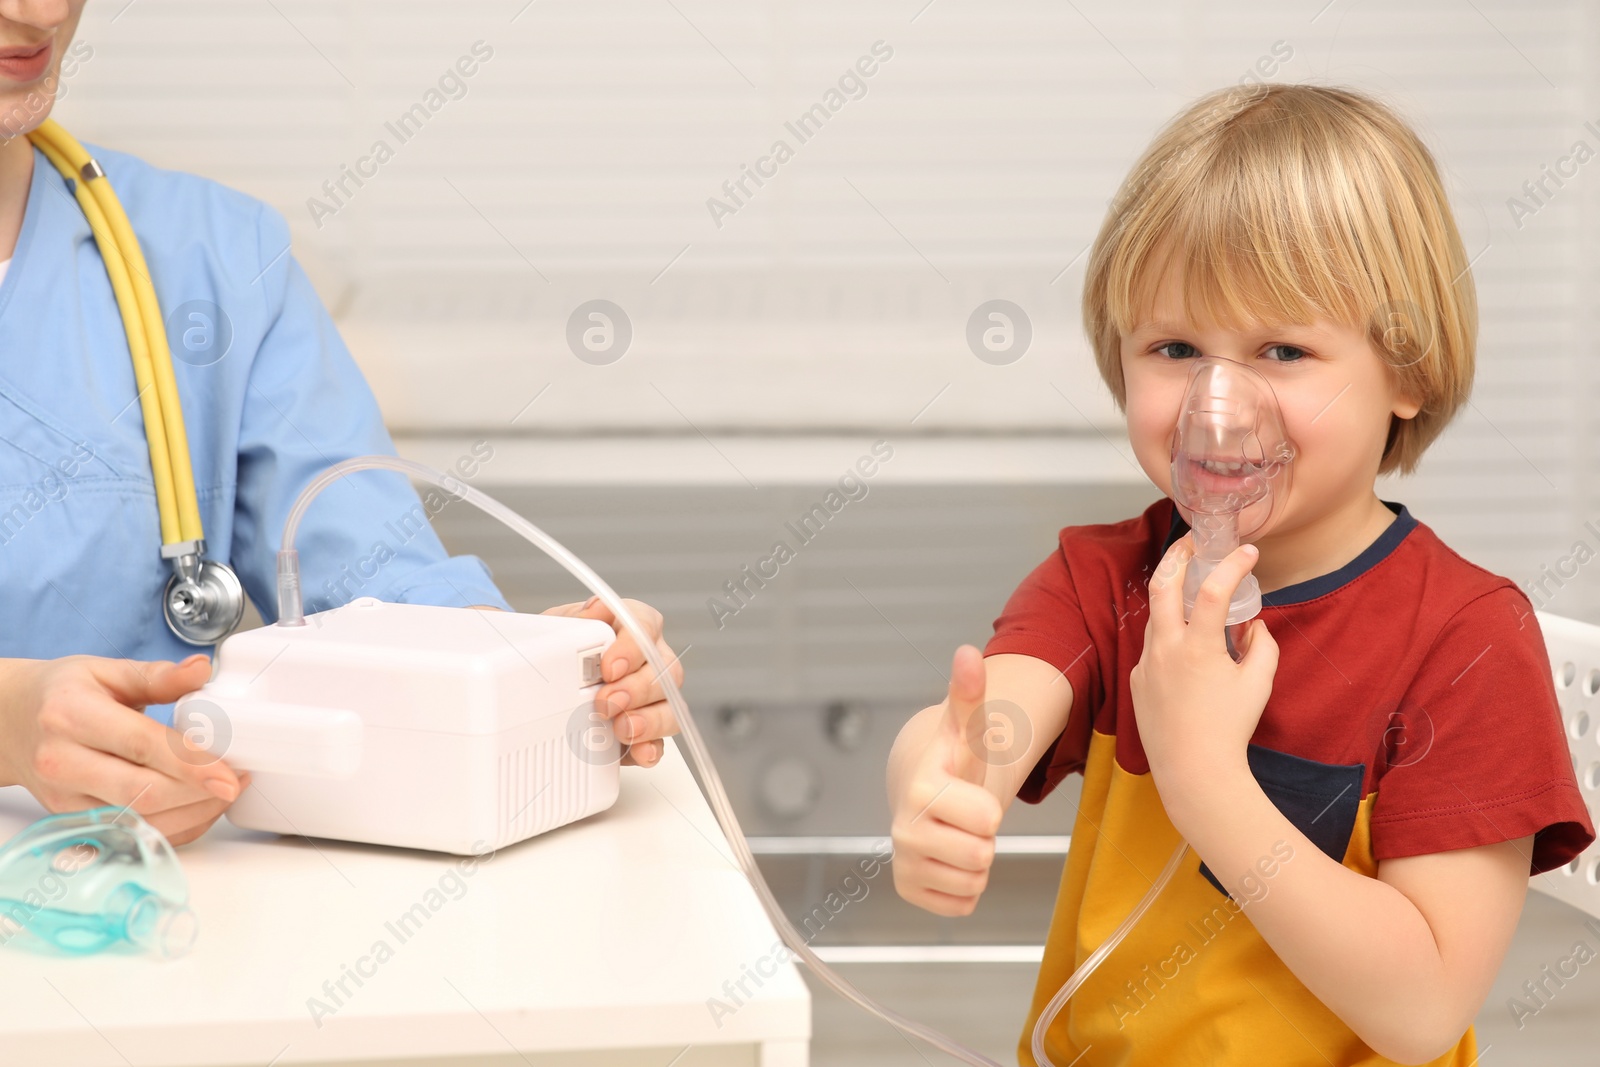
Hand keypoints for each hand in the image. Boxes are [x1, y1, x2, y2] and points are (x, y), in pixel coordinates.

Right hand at [0, 654, 249, 846]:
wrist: (9, 722)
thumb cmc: (61, 694)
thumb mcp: (105, 671)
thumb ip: (158, 675)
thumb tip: (203, 670)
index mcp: (72, 715)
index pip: (141, 746)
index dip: (191, 764)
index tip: (230, 774)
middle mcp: (62, 761)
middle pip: (142, 792)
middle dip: (200, 794)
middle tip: (238, 780)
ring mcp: (64, 797)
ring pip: (139, 821)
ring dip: (193, 814)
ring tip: (224, 793)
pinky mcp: (72, 819)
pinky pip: (131, 834)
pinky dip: (172, 827)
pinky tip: (198, 809)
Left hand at [541, 596, 681, 768]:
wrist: (548, 678)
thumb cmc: (562, 646)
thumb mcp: (560, 626)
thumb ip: (577, 620)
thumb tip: (593, 614)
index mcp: (630, 625)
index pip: (644, 625)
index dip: (632, 647)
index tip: (609, 667)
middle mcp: (650, 658)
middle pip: (665, 670)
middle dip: (636, 689)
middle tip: (606, 702)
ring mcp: (653, 695)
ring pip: (671, 705)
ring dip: (649, 720)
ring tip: (623, 729)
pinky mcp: (647, 729)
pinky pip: (662, 740)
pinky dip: (651, 747)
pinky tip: (639, 751)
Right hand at [888, 645, 1002, 916]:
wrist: (923, 793)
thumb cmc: (953, 762)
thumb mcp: (967, 730)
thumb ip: (970, 694)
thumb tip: (968, 653)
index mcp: (921, 788)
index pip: (987, 819)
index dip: (988, 806)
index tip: (967, 790)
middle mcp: (903, 829)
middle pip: (982, 855)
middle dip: (983, 837)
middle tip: (965, 817)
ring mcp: (903, 863)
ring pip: (974, 882)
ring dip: (975, 862)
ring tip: (957, 834)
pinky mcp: (908, 891)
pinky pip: (963, 905)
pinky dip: (963, 886)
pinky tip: (948, 858)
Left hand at [1129, 534, 1278, 804]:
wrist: (1193, 770)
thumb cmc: (1230, 728)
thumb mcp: (1259, 684)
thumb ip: (1262, 646)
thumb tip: (1253, 625)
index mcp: (1198, 648)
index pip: (1214, 590)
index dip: (1232, 565)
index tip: (1248, 552)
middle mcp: (1165, 649)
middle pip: (1161, 584)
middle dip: (1176, 556)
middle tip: (1192, 544)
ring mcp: (1146, 663)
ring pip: (1156, 616)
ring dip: (1173, 596)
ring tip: (1191, 587)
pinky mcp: (1138, 679)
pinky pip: (1153, 647)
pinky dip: (1170, 637)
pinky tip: (1186, 647)